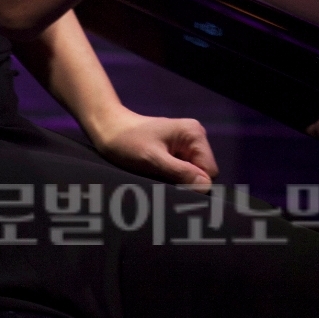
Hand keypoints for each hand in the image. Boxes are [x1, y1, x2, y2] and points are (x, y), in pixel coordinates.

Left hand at [90, 108, 218, 185]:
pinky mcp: (176, 152)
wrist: (108, 130)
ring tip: (157, 177)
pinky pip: (183, 172)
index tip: (172, 186)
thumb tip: (206, 187)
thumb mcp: (153, 160)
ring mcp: (186, 144)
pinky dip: (171, 178)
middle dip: (185, 183)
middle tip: (162, 183)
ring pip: (192, 176)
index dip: (194, 184)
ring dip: (177, 182)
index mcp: (194, 134)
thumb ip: (181, 172)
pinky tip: (156, 175)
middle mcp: (194, 137)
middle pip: (203, 174)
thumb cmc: (127, 142)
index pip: (210, 172)